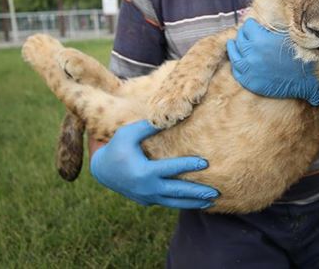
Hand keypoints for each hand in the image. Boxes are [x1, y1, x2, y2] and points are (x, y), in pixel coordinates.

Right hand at [90, 120, 218, 208]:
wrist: (102, 171)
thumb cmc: (117, 148)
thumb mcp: (127, 134)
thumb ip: (148, 127)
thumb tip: (170, 116)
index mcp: (143, 172)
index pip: (171, 169)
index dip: (189, 165)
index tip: (206, 163)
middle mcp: (147, 188)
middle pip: (177, 191)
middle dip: (197, 192)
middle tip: (216, 192)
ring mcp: (147, 197)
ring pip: (174, 202)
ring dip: (193, 203)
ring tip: (212, 202)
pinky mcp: (147, 202)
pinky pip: (168, 203)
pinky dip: (182, 203)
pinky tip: (196, 202)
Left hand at [227, 18, 318, 105]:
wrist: (308, 79)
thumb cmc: (300, 54)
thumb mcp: (287, 34)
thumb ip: (272, 26)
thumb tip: (262, 21)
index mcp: (260, 39)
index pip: (248, 26)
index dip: (252, 24)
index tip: (255, 25)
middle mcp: (251, 54)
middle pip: (240, 39)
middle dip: (244, 34)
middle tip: (247, 33)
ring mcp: (249, 70)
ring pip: (235, 55)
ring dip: (234, 48)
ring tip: (232, 43)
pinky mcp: (250, 82)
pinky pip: (237, 71)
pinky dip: (236, 64)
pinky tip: (237, 60)